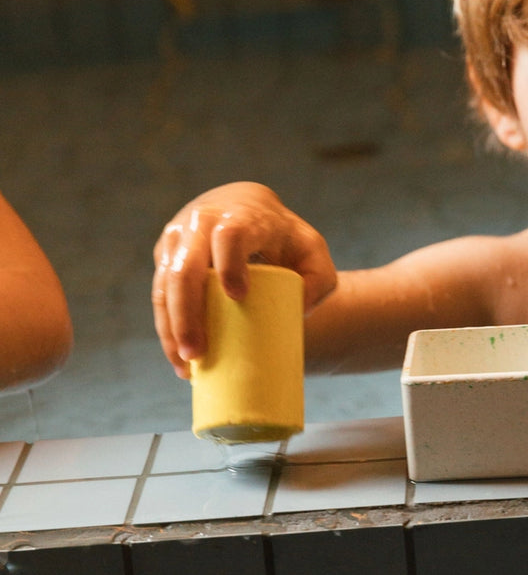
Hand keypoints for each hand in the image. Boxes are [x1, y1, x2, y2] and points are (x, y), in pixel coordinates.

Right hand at [152, 182, 335, 375]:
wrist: (245, 206)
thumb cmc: (284, 237)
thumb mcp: (312, 251)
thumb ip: (321, 279)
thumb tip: (300, 310)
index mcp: (241, 215)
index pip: (230, 235)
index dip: (230, 264)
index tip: (238, 297)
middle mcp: (202, 222)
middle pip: (185, 268)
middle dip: (186, 315)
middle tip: (198, 355)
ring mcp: (178, 238)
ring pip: (165, 284)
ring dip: (170, 328)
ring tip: (186, 367)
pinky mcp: (165, 255)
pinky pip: (159, 293)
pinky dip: (166, 328)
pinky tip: (177, 357)